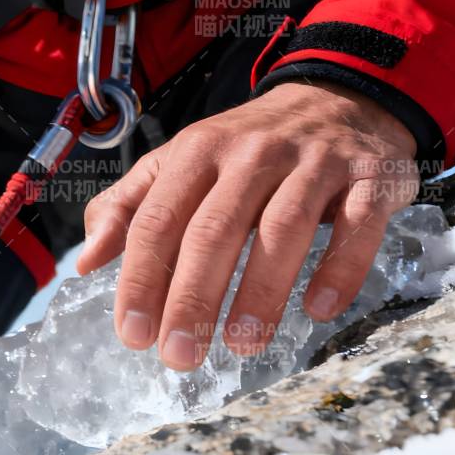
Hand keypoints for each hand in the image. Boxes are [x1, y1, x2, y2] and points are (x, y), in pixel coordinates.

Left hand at [77, 80, 419, 370]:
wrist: (339, 99)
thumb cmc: (244, 150)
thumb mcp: (178, 164)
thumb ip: (127, 209)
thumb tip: (84, 263)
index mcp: (196, 153)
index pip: (158, 221)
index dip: (141, 280)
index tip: (132, 335)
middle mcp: (251, 154)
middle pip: (214, 230)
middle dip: (192, 298)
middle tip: (179, 356)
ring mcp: (314, 163)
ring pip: (283, 230)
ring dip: (260, 293)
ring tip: (241, 345)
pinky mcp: (369, 178)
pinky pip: (356, 224)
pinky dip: (340, 267)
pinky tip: (320, 308)